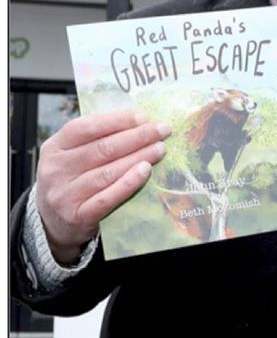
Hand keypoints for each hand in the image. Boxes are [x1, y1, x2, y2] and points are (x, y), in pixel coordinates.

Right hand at [35, 111, 170, 264]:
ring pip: (108, 171)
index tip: (144, 117)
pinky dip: (129, 182)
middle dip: (137, 136)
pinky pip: (109, 197)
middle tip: (163, 130)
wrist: (53, 221)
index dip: (117, 120)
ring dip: (139, 157)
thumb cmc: (72, 179)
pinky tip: (146, 170)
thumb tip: (138, 122)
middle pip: (102, 148)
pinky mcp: (79, 215)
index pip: (85, 127)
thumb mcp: (72, 155)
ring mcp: (66, 194)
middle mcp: (56, 170)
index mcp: (54, 148)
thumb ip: (96, 138)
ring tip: (160, 148)